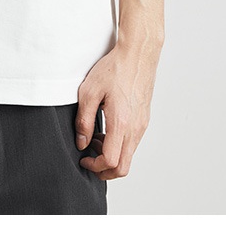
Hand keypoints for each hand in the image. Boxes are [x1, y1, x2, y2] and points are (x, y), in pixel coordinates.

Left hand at [74, 38, 159, 180]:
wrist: (137, 55)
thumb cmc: (114, 69)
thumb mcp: (89, 92)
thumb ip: (83, 120)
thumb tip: (81, 143)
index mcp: (121, 124)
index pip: (111, 161)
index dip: (95, 166)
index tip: (83, 158)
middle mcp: (135, 129)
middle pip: (123, 167)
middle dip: (104, 170)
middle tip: (89, 159)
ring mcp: (142, 125)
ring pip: (129, 155)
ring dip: (111, 155)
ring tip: (94, 138)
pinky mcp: (144, 119)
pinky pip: (133, 143)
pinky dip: (119, 145)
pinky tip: (106, 129)